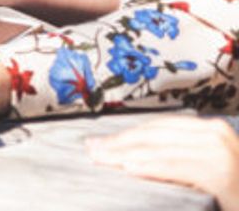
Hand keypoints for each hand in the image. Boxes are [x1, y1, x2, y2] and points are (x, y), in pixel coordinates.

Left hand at [87, 116, 238, 210]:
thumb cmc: (229, 190)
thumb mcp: (205, 165)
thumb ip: (179, 154)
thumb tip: (133, 153)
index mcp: (210, 129)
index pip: (159, 128)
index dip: (127, 133)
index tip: (101, 141)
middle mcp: (215, 134)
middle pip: (156, 135)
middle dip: (120, 143)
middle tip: (92, 150)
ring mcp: (220, 152)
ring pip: (161, 150)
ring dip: (126, 154)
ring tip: (102, 158)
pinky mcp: (221, 174)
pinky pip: (176, 167)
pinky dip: (150, 167)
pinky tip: (129, 168)